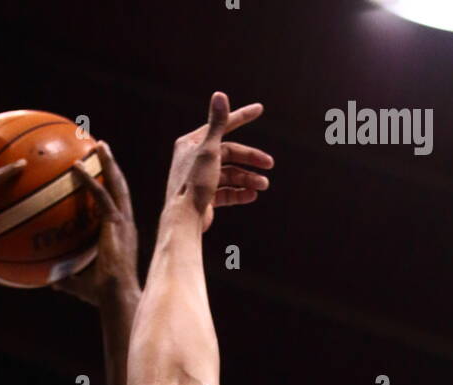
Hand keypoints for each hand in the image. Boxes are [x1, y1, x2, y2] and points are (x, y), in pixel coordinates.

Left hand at [52, 141, 138, 305]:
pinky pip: (100, 195)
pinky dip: (89, 180)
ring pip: (116, 184)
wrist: (116, 297)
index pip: (116, 203)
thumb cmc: (101, 296)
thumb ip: (67, 277)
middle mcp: (125, 224)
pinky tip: (77, 167)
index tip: (102, 171)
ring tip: (99, 145)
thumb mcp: (80, 284)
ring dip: (107, 163)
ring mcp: (123, 222)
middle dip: (111, 166)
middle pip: (120, 187)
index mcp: (121, 234)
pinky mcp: (116, 224)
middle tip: (101, 147)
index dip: (111, 185)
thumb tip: (51, 280)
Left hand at [164, 91, 272, 231]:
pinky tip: (252, 195)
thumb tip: (220, 94)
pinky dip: (240, 193)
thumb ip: (217, 123)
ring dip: (248, 179)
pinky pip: (226, 192)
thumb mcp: (209, 150)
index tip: (260, 110)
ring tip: (263, 185)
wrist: (183, 220)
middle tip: (269, 164)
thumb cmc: (193, 184)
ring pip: (230, 174)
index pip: (221, 126)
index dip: (241, 117)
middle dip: (250, 159)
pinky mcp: (204, 197)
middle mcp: (194, 159)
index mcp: (191, 144)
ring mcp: (200, 179)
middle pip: (229, 154)